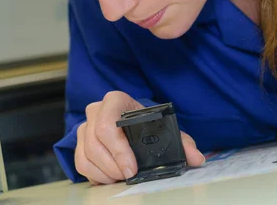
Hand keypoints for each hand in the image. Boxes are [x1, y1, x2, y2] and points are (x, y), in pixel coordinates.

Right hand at [75, 91, 205, 184]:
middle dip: (112, 165)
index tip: (132, 168)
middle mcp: (96, 110)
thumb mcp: (164, 127)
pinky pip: (81, 163)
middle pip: (95, 142)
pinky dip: (95, 175)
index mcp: (116, 100)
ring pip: (86, 155)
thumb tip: (197, 158)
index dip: (118, 150)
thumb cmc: (146, 122)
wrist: (132, 120)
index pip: (107, 124)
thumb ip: (182, 141)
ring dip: (104, 172)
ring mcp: (85, 126)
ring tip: (121, 177)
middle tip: (129, 176)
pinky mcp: (79, 142)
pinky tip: (111, 177)